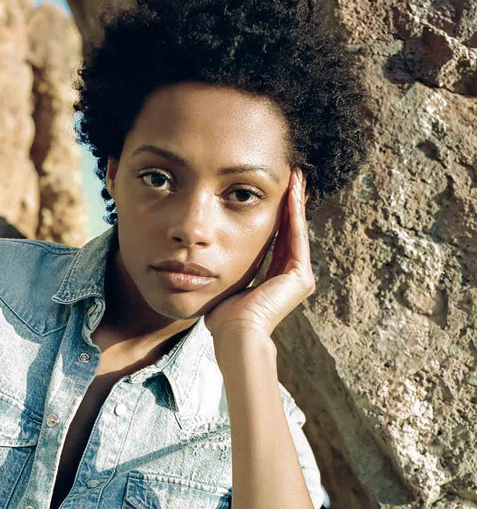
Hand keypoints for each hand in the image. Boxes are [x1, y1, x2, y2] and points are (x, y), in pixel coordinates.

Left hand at [203, 167, 314, 343]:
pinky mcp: (300, 277)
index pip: (276, 240)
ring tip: (295, 175)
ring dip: (295, 201)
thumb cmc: (223, 318)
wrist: (235, 334)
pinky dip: (294, 213)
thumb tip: (208, 261)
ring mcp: (299, 277)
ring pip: (296, 230)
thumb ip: (226, 271)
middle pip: (289, 231)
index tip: (274, 191)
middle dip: (289, 203)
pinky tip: (293, 191)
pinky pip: (296, 237)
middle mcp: (290, 278)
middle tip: (291, 174)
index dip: (275, 215)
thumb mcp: (225, 285)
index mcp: (274, 281)